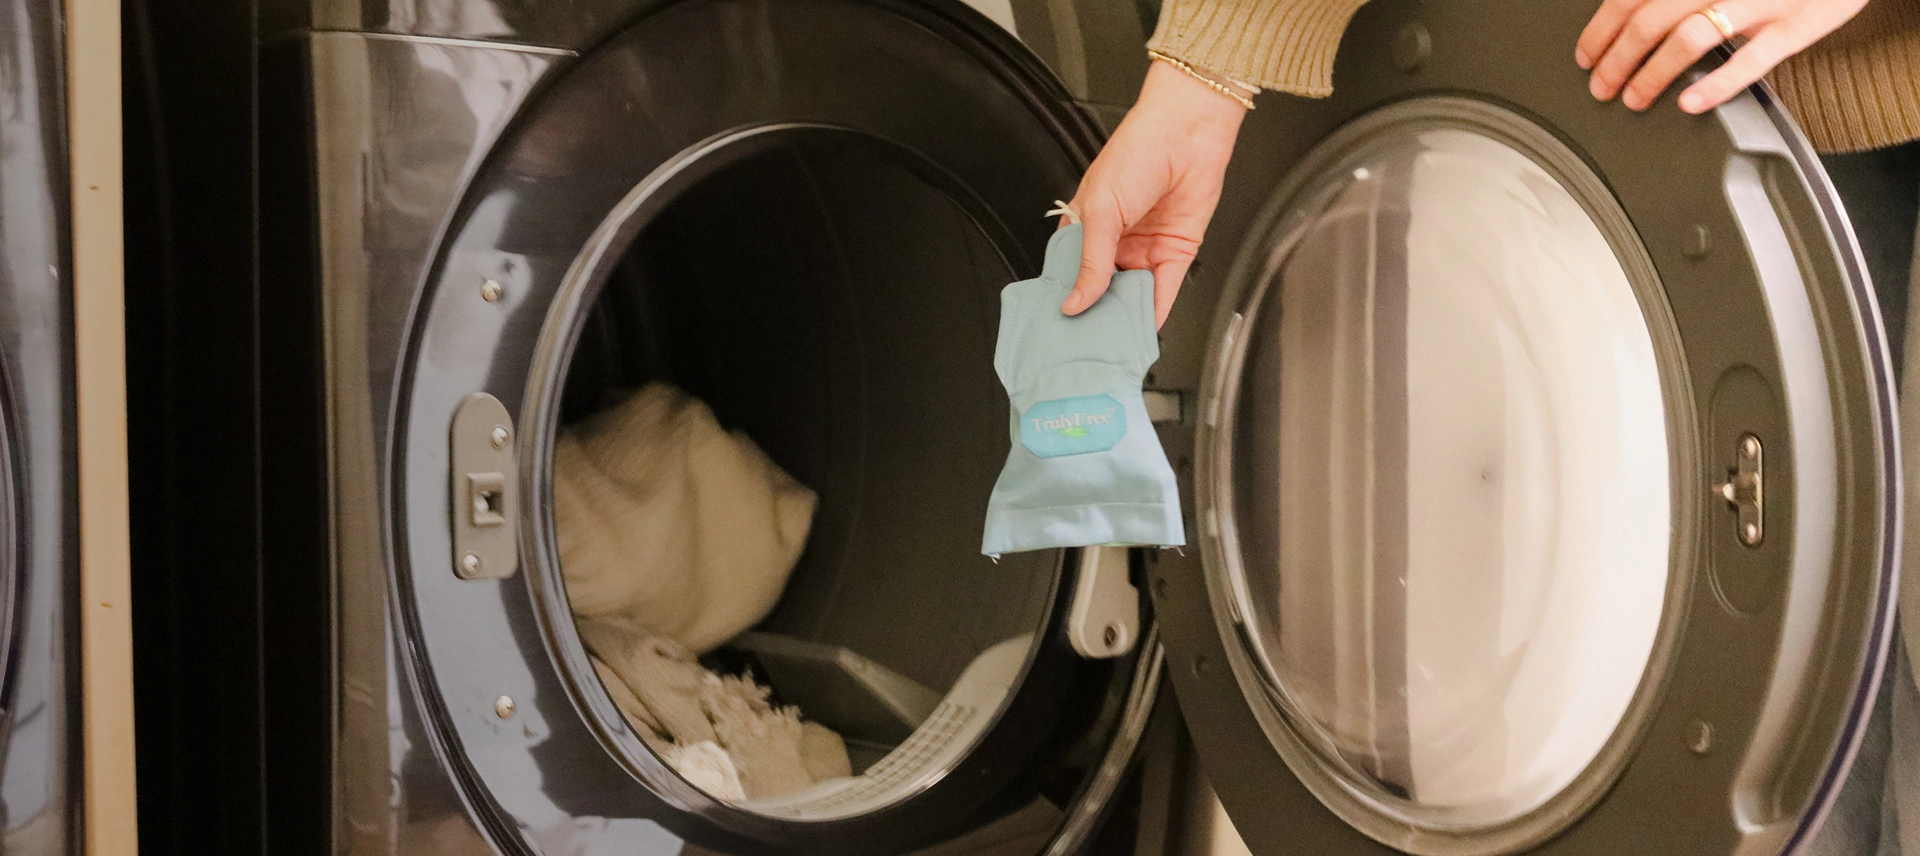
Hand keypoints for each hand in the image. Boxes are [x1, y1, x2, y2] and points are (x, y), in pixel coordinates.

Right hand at [1061, 60, 1247, 327]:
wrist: (1188, 134)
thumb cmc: (1137, 152)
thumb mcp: (1101, 209)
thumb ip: (1091, 261)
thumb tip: (1074, 301)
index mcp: (1085, 226)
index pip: (1069, 272)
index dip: (1064, 298)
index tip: (1057, 327)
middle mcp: (1114, 241)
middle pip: (1100, 289)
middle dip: (1094, 315)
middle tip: (1083, 345)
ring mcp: (1144, 249)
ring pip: (1130, 295)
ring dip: (1124, 319)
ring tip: (1111, 346)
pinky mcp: (1174, 253)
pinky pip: (1163, 292)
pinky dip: (1153, 314)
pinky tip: (1142, 333)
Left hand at [1577, 0, 1868, 113]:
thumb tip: (1628, 19)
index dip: (1600, 30)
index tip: (1586, 56)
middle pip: (1649, 20)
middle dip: (1616, 60)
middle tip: (1602, 87)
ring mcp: (1758, 3)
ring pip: (1689, 38)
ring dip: (1652, 74)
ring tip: (1635, 99)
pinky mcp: (1793, 28)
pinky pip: (1749, 61)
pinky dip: (1715, 85)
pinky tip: (1689, 104)